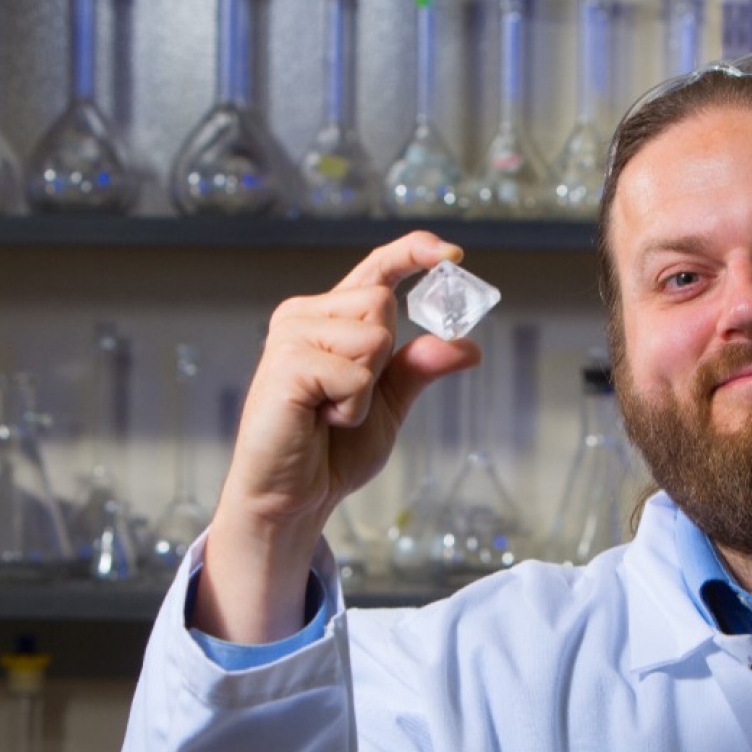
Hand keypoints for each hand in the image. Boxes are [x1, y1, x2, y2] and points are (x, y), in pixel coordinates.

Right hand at [197, 232, 482, 641]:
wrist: (293, 498)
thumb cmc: (331, 452)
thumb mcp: (389, 404)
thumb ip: (419, 368)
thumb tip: (466, 345)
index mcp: (330, 317)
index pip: (376, 268)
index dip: (414, 252)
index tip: (453, 254)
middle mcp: (305, 316)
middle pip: (381, 302)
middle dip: (382, 358)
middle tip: (347, 398)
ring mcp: (290, 336)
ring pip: (372, 336)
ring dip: (366, 389)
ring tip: (330, 412)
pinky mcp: (285, 364)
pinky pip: (353, 374)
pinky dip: (351, 408)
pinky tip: (319, 421)